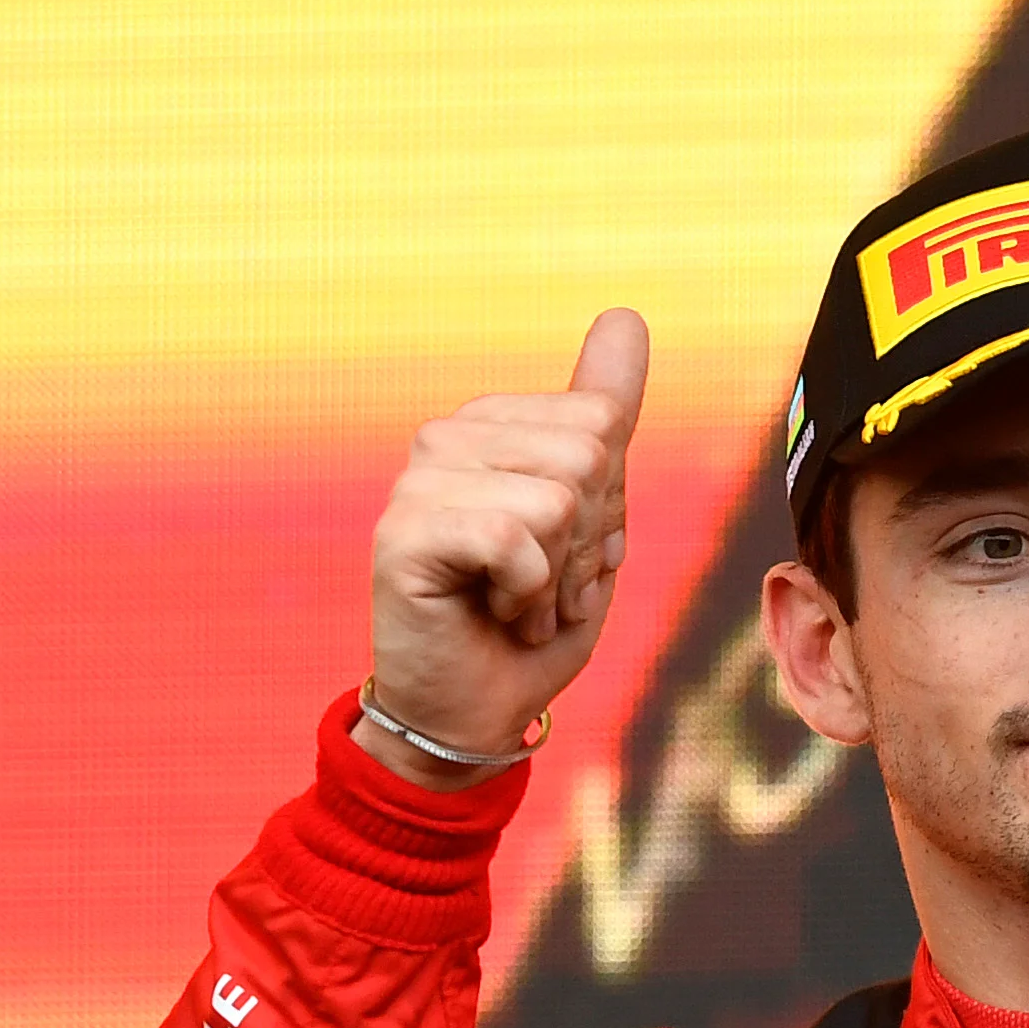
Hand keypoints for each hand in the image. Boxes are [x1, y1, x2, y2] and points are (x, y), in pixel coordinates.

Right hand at [360, 308, 651, 786]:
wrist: (473, 711)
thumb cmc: (530, 621)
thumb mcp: (592, 513)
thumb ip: (605, 413)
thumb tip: (625, 316)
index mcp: (493, 424)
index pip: (601, 422)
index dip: (606, 505)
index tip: (564, 551)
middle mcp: (447, 437)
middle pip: (585, 455)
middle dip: (585, 541)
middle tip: (539, 586)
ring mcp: (418, 480)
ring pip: (554, 497)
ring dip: (557, 576)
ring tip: (515, 602)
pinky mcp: (403, 532)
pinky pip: (514, 538)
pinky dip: (527, 594)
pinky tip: (493, 611)